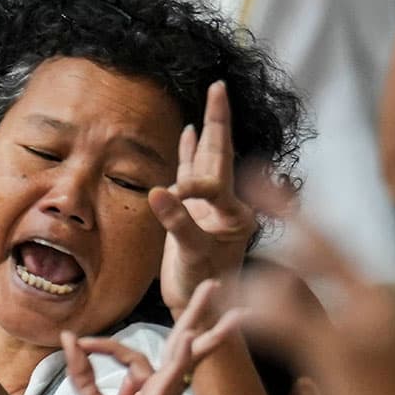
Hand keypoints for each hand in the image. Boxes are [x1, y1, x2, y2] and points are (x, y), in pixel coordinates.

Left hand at [70, 280, 238, 394]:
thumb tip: (69, 337)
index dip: (108, 346)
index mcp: (149, 393)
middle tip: (215, 284)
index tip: (80, 342)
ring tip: (231, 313)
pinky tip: (188, 339)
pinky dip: (178, 359)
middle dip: (198, 316)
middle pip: (183, 347)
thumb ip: (82, 370)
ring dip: (207, 334)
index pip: (136, 357)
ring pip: (187, 360)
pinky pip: (170, 382)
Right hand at [151, 82, 256, 318]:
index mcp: (236, 215)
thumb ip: (179, 224)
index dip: (191, 185)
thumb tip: (158, 193)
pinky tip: (192, 131)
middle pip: (223, 154)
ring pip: (209, 160)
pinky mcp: (196, 211)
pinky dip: (191, 153)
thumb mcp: (193, 257)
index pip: (216, 183)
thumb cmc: (202, 288)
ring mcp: (211, 206)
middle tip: (219, 87)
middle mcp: (228, 205)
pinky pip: (193, 173)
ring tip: (213, 98)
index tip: (167, 199)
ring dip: (208, 130)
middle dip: (220, 121)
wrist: (199, 307)